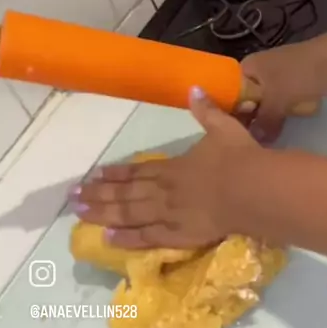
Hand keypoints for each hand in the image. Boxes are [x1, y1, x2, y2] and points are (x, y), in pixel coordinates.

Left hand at [70, 88, 263, 249]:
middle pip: (125, 194)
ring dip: (102, 214)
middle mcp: (164, 191)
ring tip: (79, 214)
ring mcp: (169, 215)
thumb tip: (194, 87)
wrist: (253, 190)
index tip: (94, 174)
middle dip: (97, 195)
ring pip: (128, 215)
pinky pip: (148, 238)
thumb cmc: (240, 158)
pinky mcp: (180, 236)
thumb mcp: (224, 128)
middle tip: (73, 197)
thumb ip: (207, 111)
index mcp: (174, 167)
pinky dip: (127, 239)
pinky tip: (108, 239)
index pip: (137, 171)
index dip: (115, 174)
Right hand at [239, 34, 326, 142]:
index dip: (229, 115)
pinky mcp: (291, 89)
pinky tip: (277, 135)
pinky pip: (279, 107)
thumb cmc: (301, 74)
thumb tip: (255, 142)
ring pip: (264, 107)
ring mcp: (275, 82)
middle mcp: (256, 75)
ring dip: (267, 122)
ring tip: (261, 143)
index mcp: (246, 69)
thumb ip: (263, 122)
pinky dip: (280, 118)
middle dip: (250, 121)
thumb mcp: (278, 99)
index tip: (232, 135)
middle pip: (246, 103)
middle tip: (249, 143)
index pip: (228, 94)